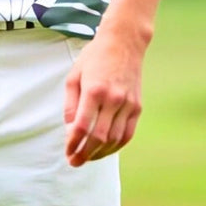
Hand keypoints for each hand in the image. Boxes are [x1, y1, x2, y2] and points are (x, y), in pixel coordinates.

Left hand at [63, 20, 146, 164]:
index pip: (82, 126)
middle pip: (99, 137)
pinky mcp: (137, 106)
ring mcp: (128, 103)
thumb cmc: (95, 57)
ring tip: (88, 158)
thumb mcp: (75, 75)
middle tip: (75, 162)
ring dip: (100, 153)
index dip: (73, 143)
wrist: (124, 42)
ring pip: (114, 139)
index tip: (67, 151)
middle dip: (85, 153)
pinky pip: (128, 133)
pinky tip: (106, 150)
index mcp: (94, 90)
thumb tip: (70, 128)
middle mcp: (113, 99)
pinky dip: (116, 146)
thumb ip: (71, 103)